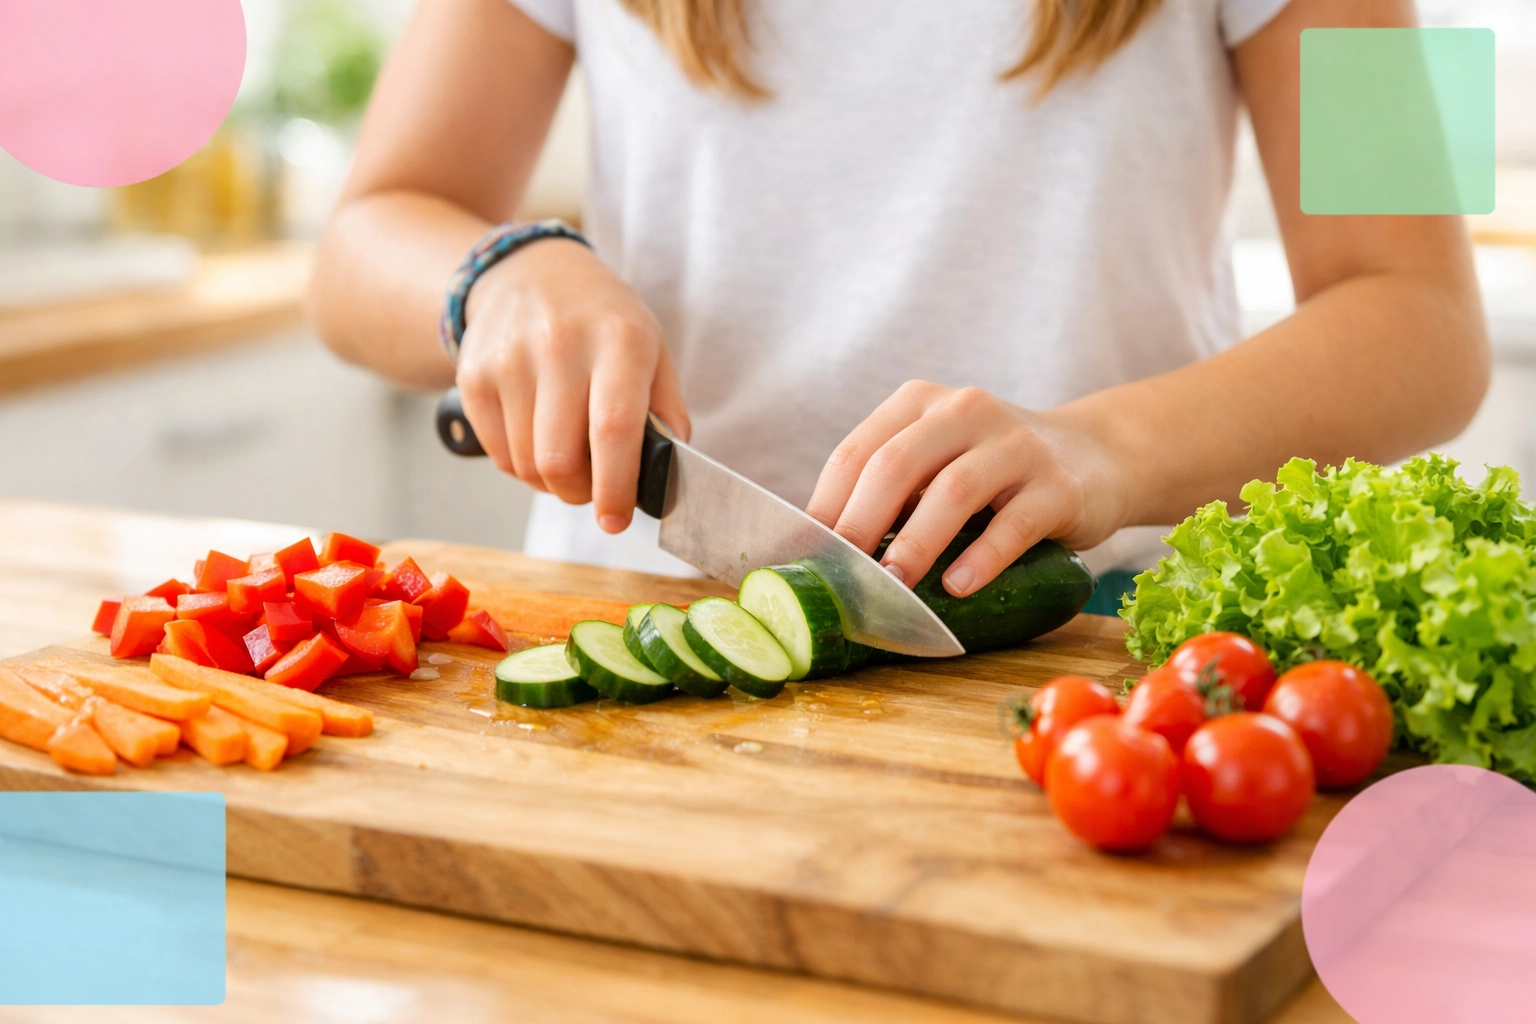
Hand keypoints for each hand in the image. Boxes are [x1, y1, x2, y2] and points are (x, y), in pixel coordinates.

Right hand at [455, 239, 689, 533]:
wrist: (531, 272)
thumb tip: (667, 469)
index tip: (616, 520)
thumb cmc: (603, 321)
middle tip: (594, 488)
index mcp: (619, 340)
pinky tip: (537, 436)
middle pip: (559, 460)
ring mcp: (509, 358)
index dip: (615, 487)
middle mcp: (560, 344)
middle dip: (579, 493)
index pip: (613, 429)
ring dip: (550, 481)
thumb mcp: (652, 348)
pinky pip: (498, 455)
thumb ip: (667, 410)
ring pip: (526, 465)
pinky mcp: (474, 375)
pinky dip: (521, 464)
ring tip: (566, 454)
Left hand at [805, 381, 1129, 596]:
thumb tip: (826, 556)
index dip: (827, 506)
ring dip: (916, 544)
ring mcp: (1015, 444)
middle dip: (861, 525)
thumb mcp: (937, 462)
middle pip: (895, 466)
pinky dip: (982, 557)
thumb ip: (891, 493)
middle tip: (845, 576)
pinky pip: (1014, 523)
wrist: (1096, 457)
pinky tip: (958, 586)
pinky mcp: (1058, 485)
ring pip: (953, 490)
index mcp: (919, 404)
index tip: (809, 556)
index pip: (856, 452)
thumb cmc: (994, 473)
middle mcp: (964, 411)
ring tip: (895, 586)